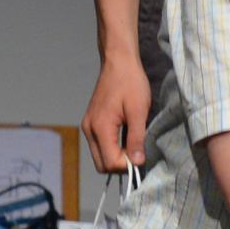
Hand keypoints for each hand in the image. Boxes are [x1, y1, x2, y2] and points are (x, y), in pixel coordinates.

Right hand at [82, 52, 151, 174]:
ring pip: (100, 157)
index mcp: (100, 127)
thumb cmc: (130, 82)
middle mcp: (89, 129)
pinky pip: (99, 146)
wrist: (118, 62)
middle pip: (101, 165)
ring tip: (133, 145)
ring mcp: (88, 126)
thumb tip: (137, 163)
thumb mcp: (138, 111)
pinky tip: (126, 138)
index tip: (141, 157)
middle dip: (120, 165)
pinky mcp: (91, 123)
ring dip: (116, 157)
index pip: (110, 162)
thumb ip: (136, 139)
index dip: (127, 166)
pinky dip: (112, 148)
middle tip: (137, 153)